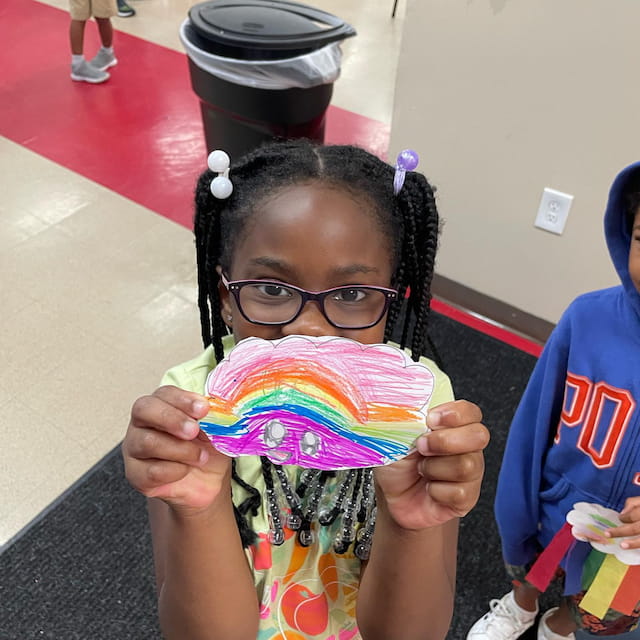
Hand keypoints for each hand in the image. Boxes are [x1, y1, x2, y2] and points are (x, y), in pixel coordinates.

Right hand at [122, 385, 231, 512]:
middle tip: (194, 431)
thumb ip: (214, 416)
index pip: (164, 393)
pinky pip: (151, 471)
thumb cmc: (207, 447)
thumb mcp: (216, 429)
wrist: (206, 481)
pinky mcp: (136, 475)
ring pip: (147, 442)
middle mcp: (142, 423)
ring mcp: (134, 449)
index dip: (183, 399)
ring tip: (200, 456)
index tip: (203, 409)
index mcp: (162, 405)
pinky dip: (175, 471)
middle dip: (172, 419)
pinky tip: (186, 470)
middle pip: (143, 410)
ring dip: (180, 450)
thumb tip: (219, 410)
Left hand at [373, 400, 488, 529]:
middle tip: (421, 446)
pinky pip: (460, 492)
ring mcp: (470, 472)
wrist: (391, 496)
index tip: (430, 419)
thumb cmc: (395, 461)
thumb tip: (407, 404)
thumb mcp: (395, 434)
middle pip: (479, 435)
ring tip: (421, 470)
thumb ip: (407, 417)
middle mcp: (466, 446)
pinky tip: (429, 488)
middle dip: (445, 441)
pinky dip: (436, 491)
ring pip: (467, 465)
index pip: (470, 411)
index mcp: (451, 425)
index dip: (455, 414)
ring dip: (434, 468)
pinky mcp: (467, 497)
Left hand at [605, 496, 639, 548]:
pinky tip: (638, 551)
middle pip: (636, 528)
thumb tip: (622, 513)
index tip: (620, 519)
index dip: (624, 518)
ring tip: (622, 545)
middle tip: (608, 533)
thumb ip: (633, 503)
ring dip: (634, 543)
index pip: (633, 515)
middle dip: (621, 531)